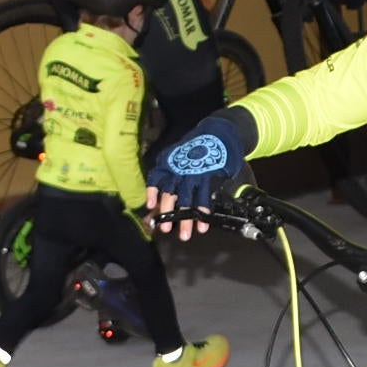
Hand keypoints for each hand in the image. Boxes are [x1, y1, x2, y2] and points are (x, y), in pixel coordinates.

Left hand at [144, 106, 254, 239]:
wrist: (217, 132)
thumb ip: (173, 171)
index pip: (156, 179)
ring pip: (186, 199)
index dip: (152, 192)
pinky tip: (203, 223)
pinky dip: (202, 210)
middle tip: (166, 229)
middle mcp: (178, 169)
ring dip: (186, 219)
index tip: (150, 206)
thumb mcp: (179, 154)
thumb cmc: (198, 146)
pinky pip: (203, 196)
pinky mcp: (207, 175)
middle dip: (167, 213)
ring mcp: (192, 172)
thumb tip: (163, 192)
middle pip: (170, 194)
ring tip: (186, 235)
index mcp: (169, 163)